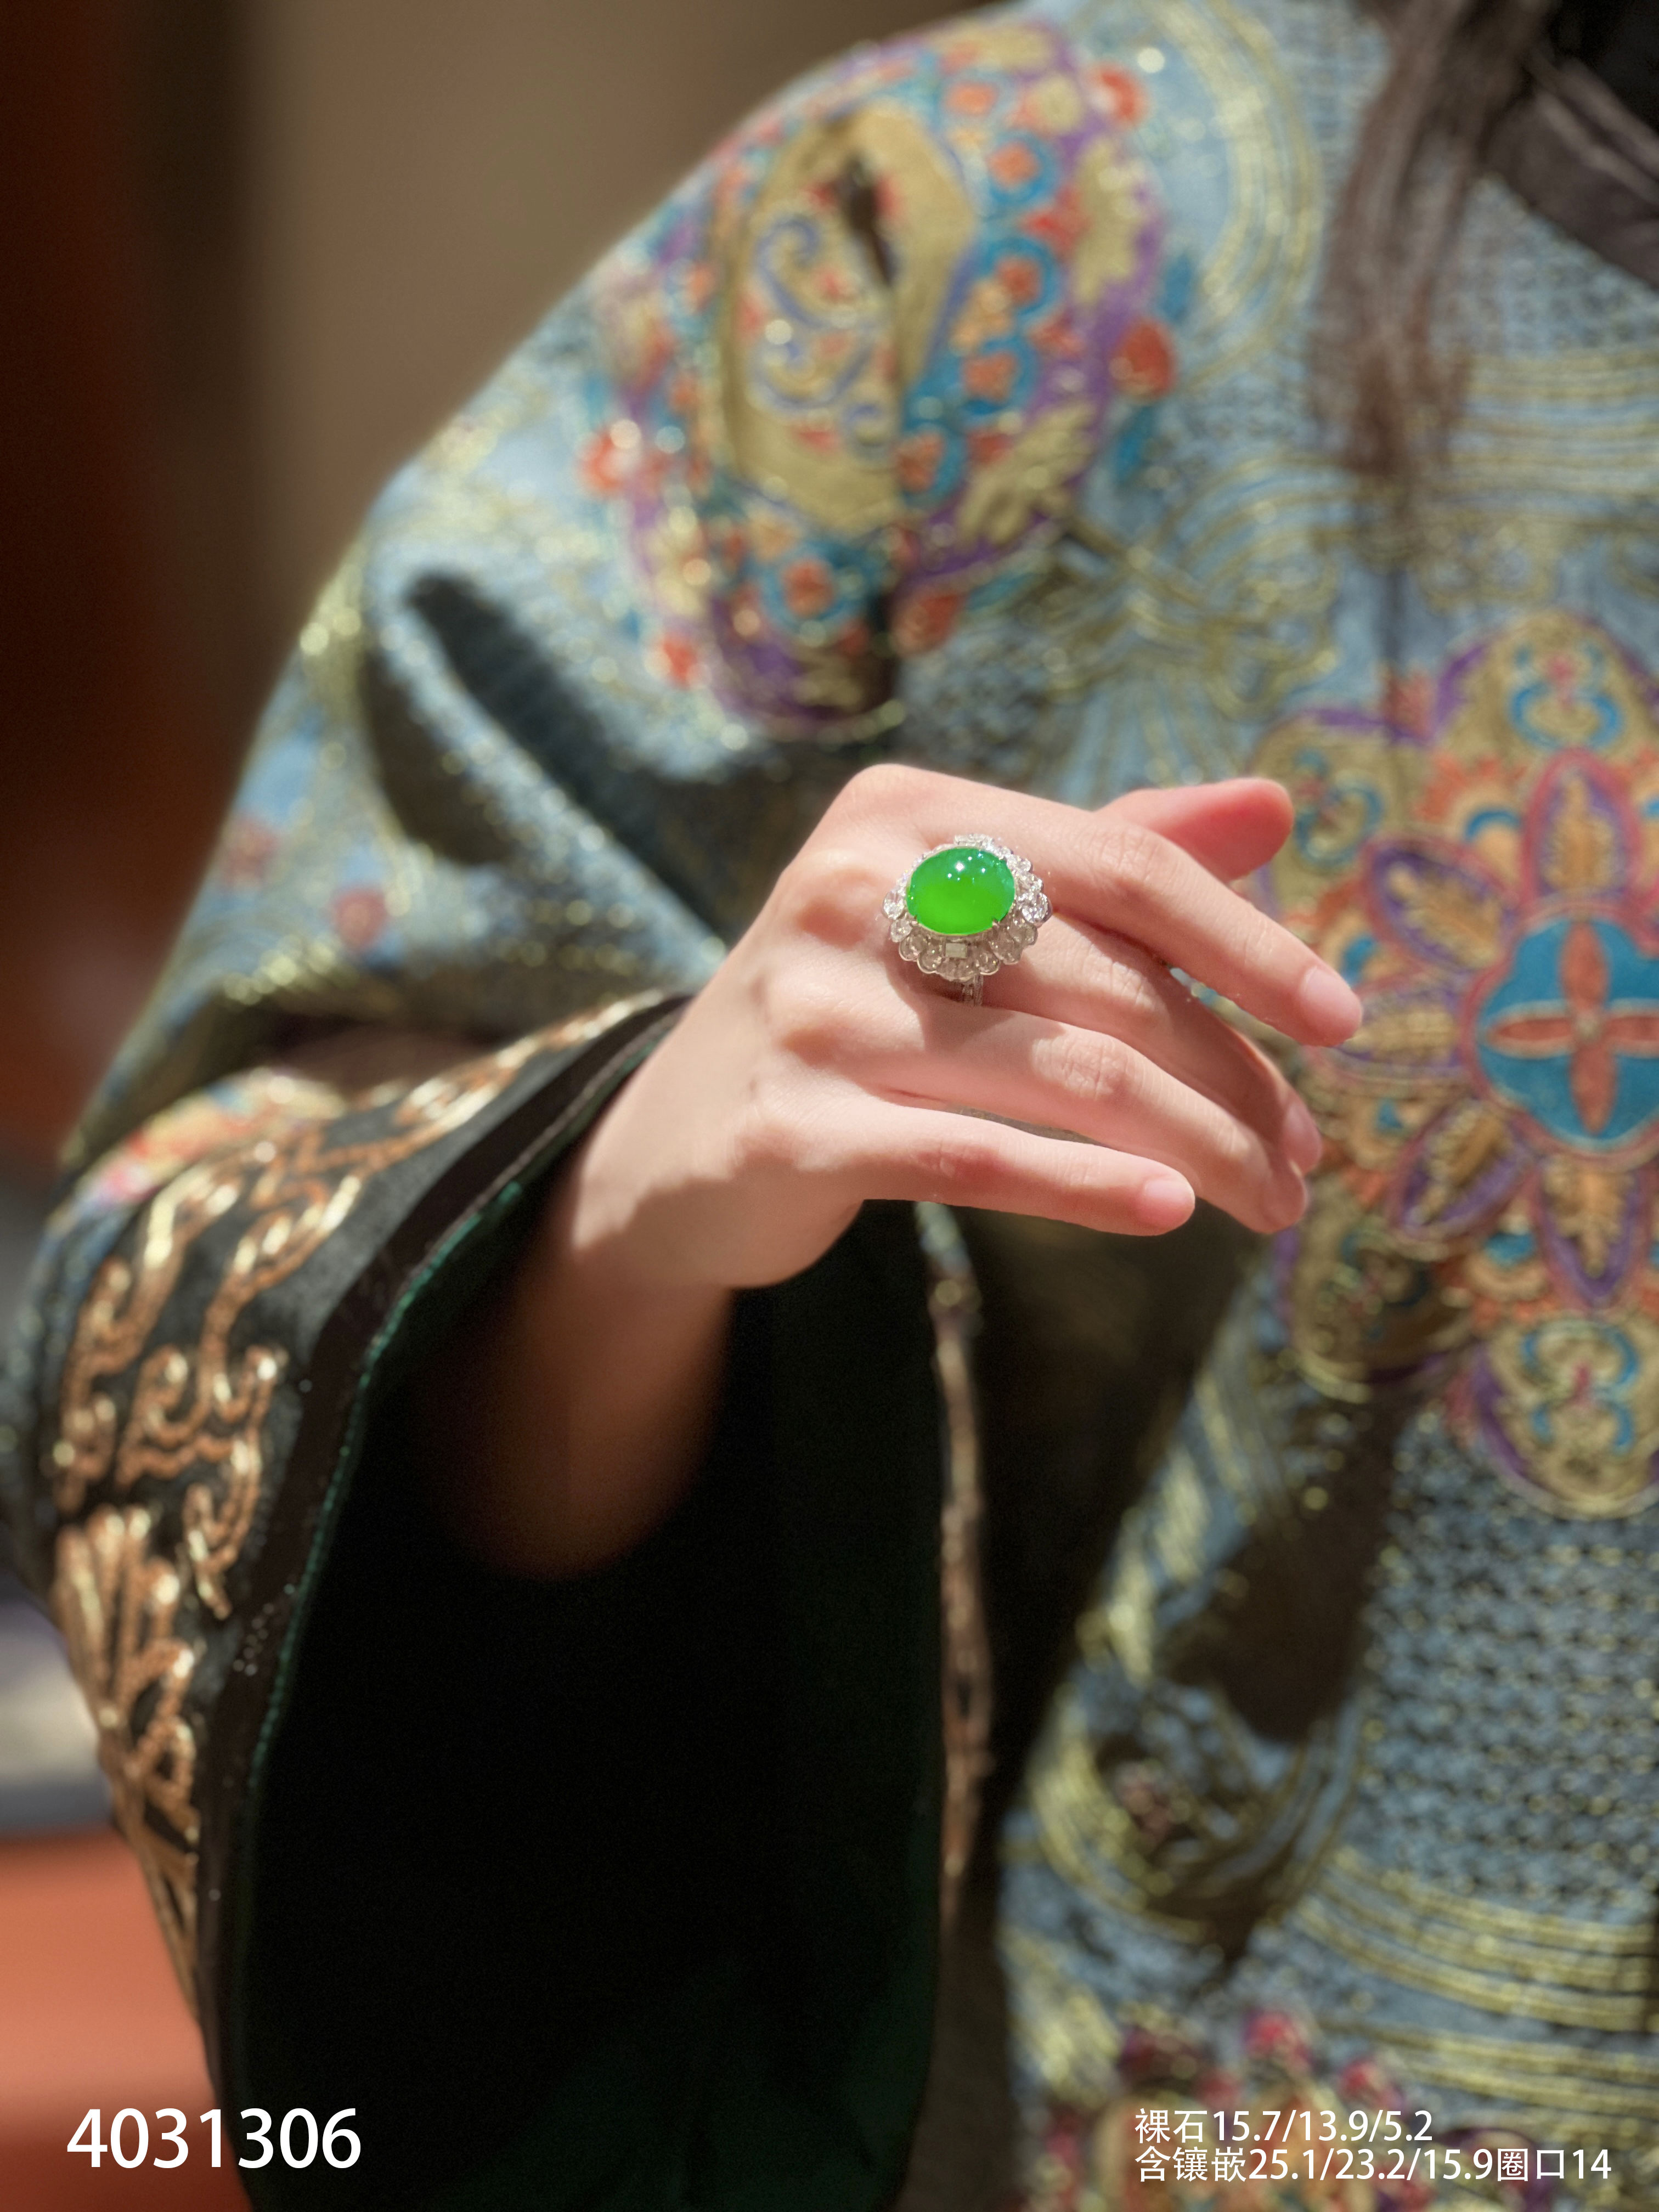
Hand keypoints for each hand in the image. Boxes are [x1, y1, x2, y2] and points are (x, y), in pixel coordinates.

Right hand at [429, 767, 1359, 1574]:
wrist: (676, 1142)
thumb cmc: (856, 1011)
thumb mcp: (964, 911)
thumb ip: (1106, 856)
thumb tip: (1273, 803)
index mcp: (907, 814)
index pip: (1122, 864)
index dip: (1248, 941)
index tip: (1344, 1019)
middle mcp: (850, 889)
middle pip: (1108, 983)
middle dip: (1233, 1082)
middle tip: (1302, 1162)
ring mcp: (809, 1009)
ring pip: (1063, 1074)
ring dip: (1195, 1147)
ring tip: (1266, 1204)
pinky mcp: (785, 1127)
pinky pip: (972, 1158)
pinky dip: (1088, 1189)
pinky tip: (1169, 1211)